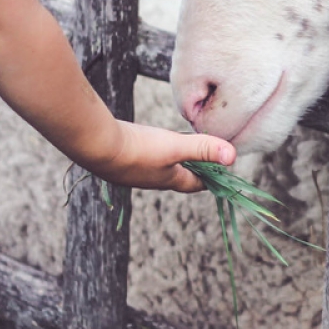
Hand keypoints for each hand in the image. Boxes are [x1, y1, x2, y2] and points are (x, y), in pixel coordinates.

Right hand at [89, 120, 237, 192]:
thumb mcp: (175, 146)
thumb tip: (233, 156)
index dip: (209, 179)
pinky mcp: (117, 163)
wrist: (96, 146)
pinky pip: (138, 160)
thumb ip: (203, 148)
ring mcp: (131, 173)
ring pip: (156, 169)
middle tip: (201, 158)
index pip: (195, 185)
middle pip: (176, 178)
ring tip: (174, 149)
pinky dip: (147, 154)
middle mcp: (150, 180)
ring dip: (167, 162)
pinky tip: (142, 143)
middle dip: (190, 170)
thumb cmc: (138, 149)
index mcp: (168, 180)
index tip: (219, 173)